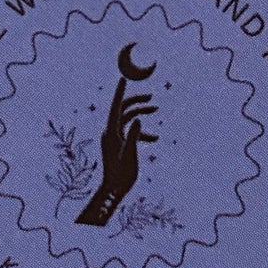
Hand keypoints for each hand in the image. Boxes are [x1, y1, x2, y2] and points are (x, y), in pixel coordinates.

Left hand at [75, 62, 158, 226]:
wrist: (115, 189)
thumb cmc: (121, 174)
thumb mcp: (128, 154)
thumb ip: (133, 136)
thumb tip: (137, 119)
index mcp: (111, 131)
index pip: (115, 107)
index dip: (119, 92)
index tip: (123, 79)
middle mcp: (111, 131)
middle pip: (123, 109)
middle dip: (137, 101)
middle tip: (151, 98)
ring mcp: (115, 136)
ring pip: (128, 118)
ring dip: (141, 113)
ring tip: (156, 110)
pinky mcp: (120, 143)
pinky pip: (131, 130)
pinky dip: (143, 131)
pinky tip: (154, 139)